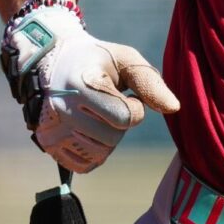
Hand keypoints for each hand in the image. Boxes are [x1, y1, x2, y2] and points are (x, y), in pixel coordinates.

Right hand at [1, 0, 179, 172]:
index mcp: (83, 84)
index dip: (135, 106)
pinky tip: (87, 129)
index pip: (127, 117)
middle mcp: (63, 109)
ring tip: (97, 114)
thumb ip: (150, 81)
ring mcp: (53, 129)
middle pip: (113, 138)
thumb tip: (174, 108)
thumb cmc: (97, 61)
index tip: (125, 93)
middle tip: (109, 103)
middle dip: (120, 122)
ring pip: (100, 153)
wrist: (52, 61)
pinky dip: (94, 151)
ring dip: (107, 137)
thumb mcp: (124, 59)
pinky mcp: (49, 145)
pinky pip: (85, 164)